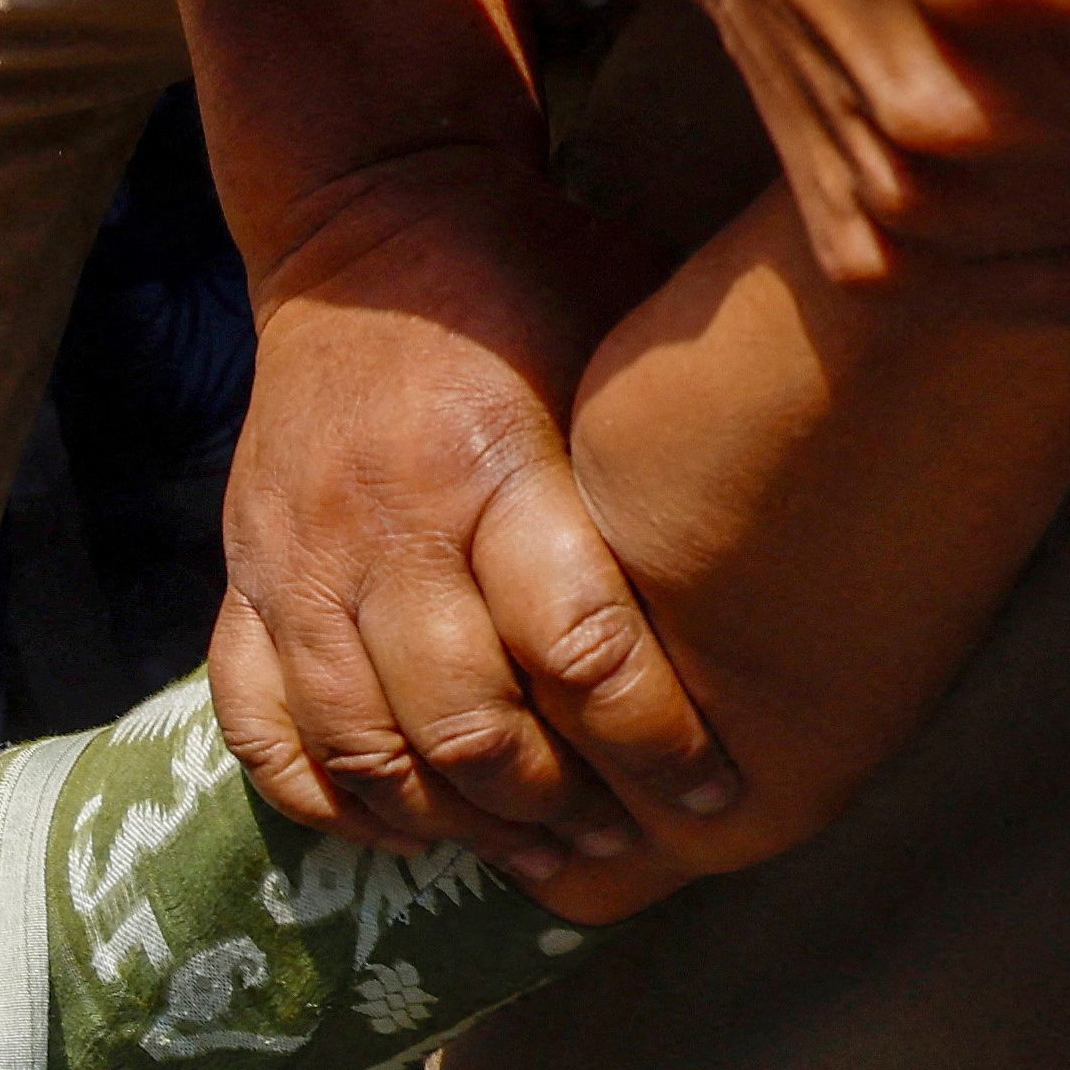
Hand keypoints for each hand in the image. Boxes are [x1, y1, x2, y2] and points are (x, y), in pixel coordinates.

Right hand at [209, 146, 738, 875]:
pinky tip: (402, 818)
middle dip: (553, 806)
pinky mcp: (245, 577)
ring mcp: (299, 561)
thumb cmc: (534, 282)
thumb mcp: (627, 331)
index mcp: (494, 463)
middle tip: (618, 834)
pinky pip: (262, 729)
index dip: (656, 744)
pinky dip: (329, 797)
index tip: (721, 790)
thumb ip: (676, 456)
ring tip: (523, 844)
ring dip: (452, 819)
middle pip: (464, 725)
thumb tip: (825, 558)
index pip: (579, 648)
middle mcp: (386, 525)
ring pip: (362, 748)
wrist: (367, 226)